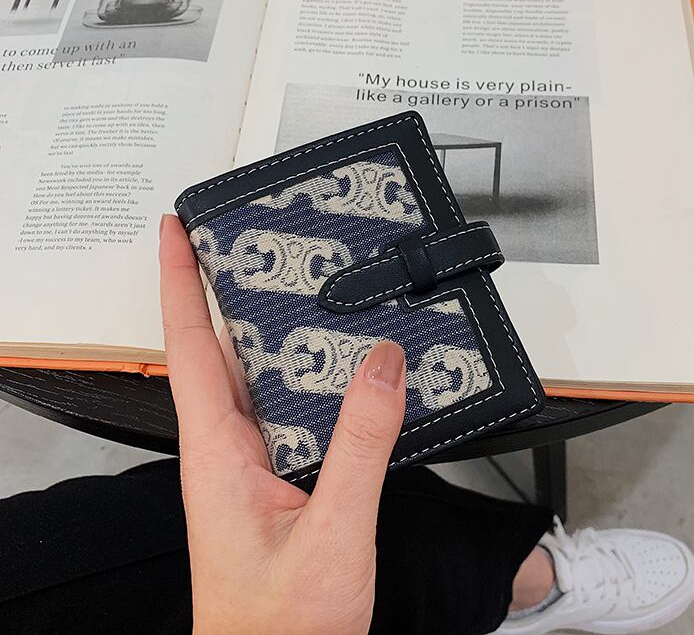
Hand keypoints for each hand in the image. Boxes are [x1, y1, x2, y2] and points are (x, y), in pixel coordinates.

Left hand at [159, 214, 406, 634]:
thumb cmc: (282, 623)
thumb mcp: (333, 531)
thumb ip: (360, 446)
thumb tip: (382, 366)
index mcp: (216, 451)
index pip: (187, 345)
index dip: (180, 282)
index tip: (177, 231)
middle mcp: (226, 445)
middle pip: (223, 346)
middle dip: (233, 289)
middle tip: (260, 240)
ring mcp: (251, 458)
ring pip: (260, 374)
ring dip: (279, 331)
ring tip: (312, 289)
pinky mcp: (277, 471)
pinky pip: (290, 405)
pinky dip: (312, 374)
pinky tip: (344, 366)